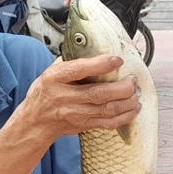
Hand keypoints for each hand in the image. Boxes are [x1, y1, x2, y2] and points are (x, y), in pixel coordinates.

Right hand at [23, 55, 139, 138]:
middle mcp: (65, 97)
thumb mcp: (51, 72)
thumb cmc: (45, 92)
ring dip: (127, 102)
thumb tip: (95, 48)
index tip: (117, 60)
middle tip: (132, 80)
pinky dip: (125, 117)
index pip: (78, 70)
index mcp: (55, 79)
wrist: (36, 120)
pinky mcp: (84, 125)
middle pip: (98, 94)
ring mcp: (75, 113)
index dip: (100, 65)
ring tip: (136, 93)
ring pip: (107, 109)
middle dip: (122, 87)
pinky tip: (133, 108)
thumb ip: (71, 61)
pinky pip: (108, 123)